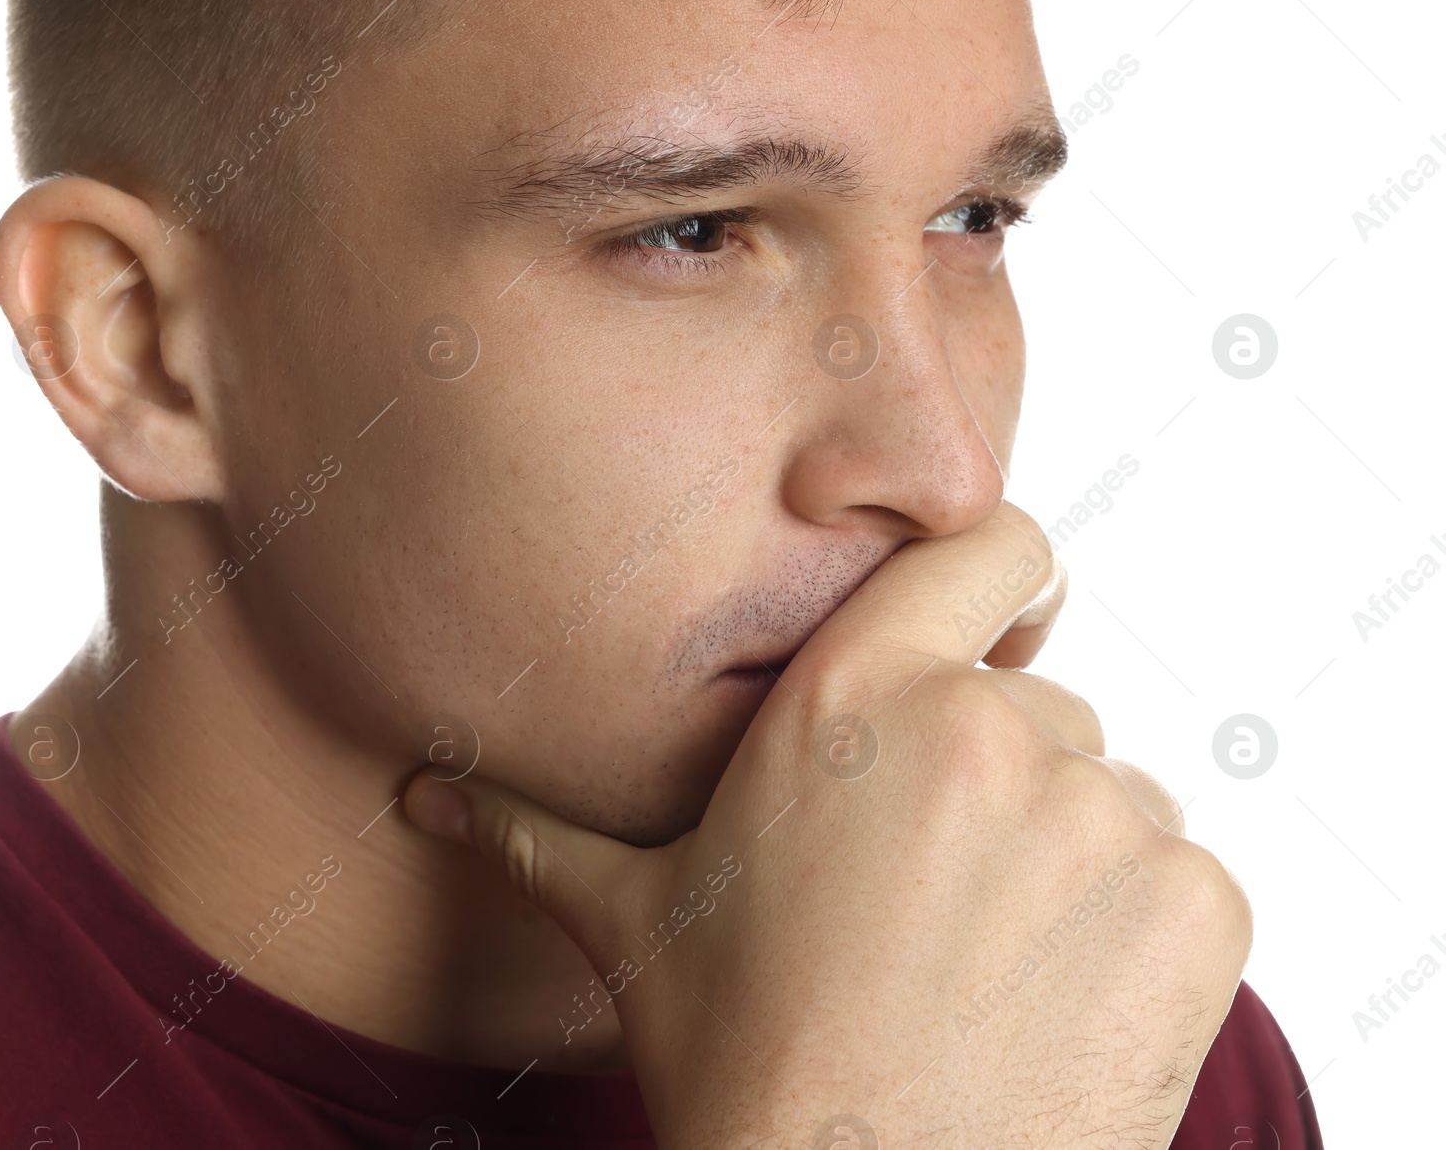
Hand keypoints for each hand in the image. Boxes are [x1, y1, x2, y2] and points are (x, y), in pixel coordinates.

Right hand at [404, 503, 1250, 1148]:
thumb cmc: (745, 1066)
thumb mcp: (633, 928)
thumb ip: (533, 832)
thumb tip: (416, 794)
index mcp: (853, 699)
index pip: (990, 545)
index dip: (1004, 571)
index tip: (999, 618)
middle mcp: (987, 727)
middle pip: (1034, 700)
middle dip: (996, 773)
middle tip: (929, 887)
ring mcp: (1103, 814)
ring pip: (1110, 791)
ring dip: (1067, 853)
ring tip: (982, 957)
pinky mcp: (1196, 905)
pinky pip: (1179, 872)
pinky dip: (1137, 925)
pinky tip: (1050, 999)